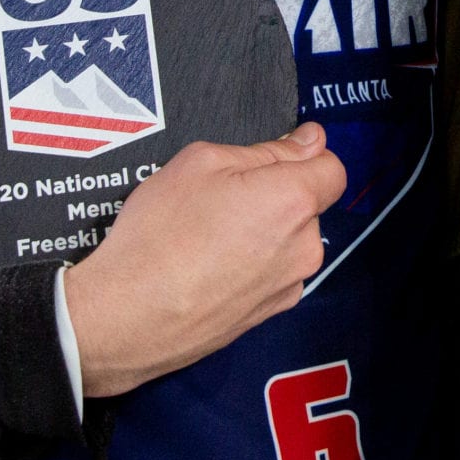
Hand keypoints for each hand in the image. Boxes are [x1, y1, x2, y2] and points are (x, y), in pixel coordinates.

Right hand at [61, 123, 345, 399]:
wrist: (128, 317)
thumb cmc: (159, 234)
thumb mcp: (201, 163)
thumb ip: (266, 150)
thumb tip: (309, 142)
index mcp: (293, 202)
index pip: (332, 169)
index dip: (307, 155)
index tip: (278, 153)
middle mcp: (303, 247)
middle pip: (307, 205)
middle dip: (275, 194)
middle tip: (221, 197)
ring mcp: (288, 286)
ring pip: (288, 241)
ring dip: (262, 232)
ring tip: (208, 236)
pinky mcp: (267, 315)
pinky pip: (271, 273)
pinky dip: (250, 265)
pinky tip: (208, 266)